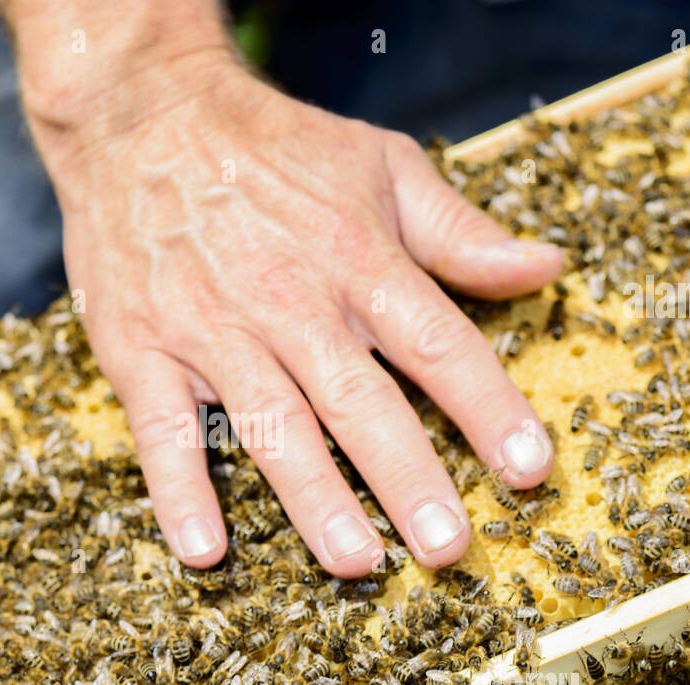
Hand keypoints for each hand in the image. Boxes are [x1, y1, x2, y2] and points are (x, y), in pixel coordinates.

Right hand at [28, 53, 562, 577]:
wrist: (142, 116)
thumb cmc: (273, 148)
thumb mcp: (381, 164)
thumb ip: (460, 230)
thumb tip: (547, 265)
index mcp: (358, 259)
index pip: (438, 344)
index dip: (488, 408)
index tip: (529, 469)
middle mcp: (290, 302)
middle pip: (361, 402)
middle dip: (408, 478)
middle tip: (449, 548)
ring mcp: (212, 331)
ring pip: (272, 425)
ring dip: (314, 498)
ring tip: (357, 563)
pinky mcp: (142, 351)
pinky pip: (162, 431)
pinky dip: (180, 492)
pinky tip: (206, 550)